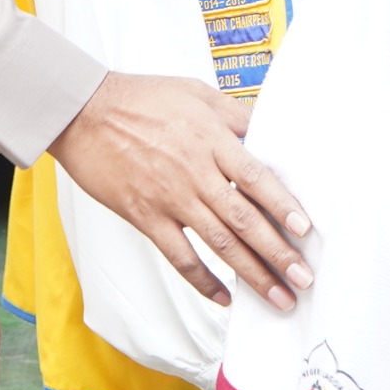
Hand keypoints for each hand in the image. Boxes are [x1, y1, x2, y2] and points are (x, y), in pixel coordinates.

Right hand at [48, 72, 312, 311]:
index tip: (305, 230)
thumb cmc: (140, 97)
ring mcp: (170, 198)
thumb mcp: (196, 92)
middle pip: (244, 219)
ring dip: (252, 274)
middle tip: (303, 278)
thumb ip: (233, 114)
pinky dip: (203, 280)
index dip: (282, 205)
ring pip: (219, 243)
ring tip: (278, 297)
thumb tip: (267, 130)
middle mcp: (195, 172)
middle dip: (278, 253)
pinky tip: (224, 297)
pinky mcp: (146, 217)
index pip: (256, 177)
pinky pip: (180, 257)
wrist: (84, 112)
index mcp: (211, 140)